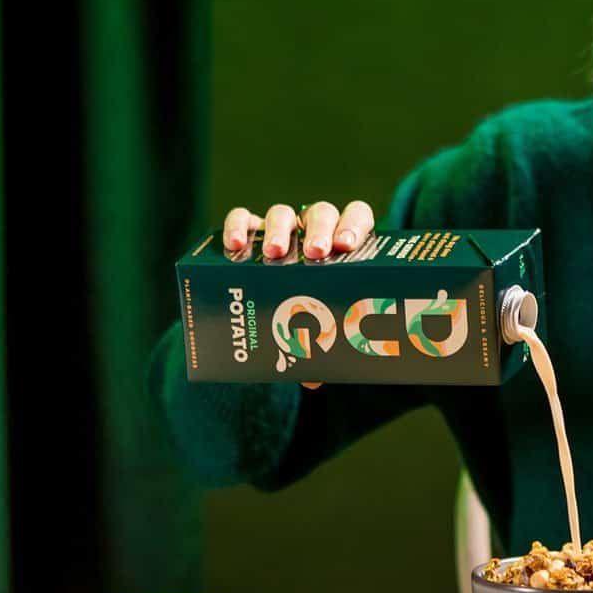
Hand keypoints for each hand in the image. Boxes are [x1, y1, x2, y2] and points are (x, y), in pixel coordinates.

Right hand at [222, 199, 375, 388]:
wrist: (270, 313)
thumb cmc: (306, 321)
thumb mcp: (316, 333)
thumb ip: (319, 350)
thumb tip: (313, 379)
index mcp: (341, 245)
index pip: (356, 217)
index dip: (354, 225)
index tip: (346, 245)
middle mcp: (312, 231)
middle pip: (319, 214)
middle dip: (319, 230)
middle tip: (316, 253)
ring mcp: (280, 229)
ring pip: (283, 213)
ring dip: (279, 230)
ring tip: (273, 254)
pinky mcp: (248, 231)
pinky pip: (242, 217)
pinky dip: (238, 225)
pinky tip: (236, 244)